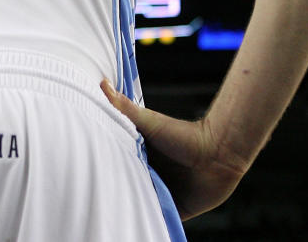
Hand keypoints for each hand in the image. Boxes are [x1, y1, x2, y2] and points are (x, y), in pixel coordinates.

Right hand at [100, 78, 247, 219]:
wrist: (218, 153)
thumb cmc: (184, 134)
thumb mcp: (149, 121)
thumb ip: (124, 106)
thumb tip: (102, 83)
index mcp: (139, 157)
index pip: (116, 167)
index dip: (105, 170)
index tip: (89, 172)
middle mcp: (149, 176)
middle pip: (127, 187)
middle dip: (117, 192)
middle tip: (100, 197)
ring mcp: (162, 193)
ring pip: (141, 205)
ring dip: (132, 209)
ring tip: (116, 215)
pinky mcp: (176, 209)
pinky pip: (160, 219)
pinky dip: (151, 222)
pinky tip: (139, 225)